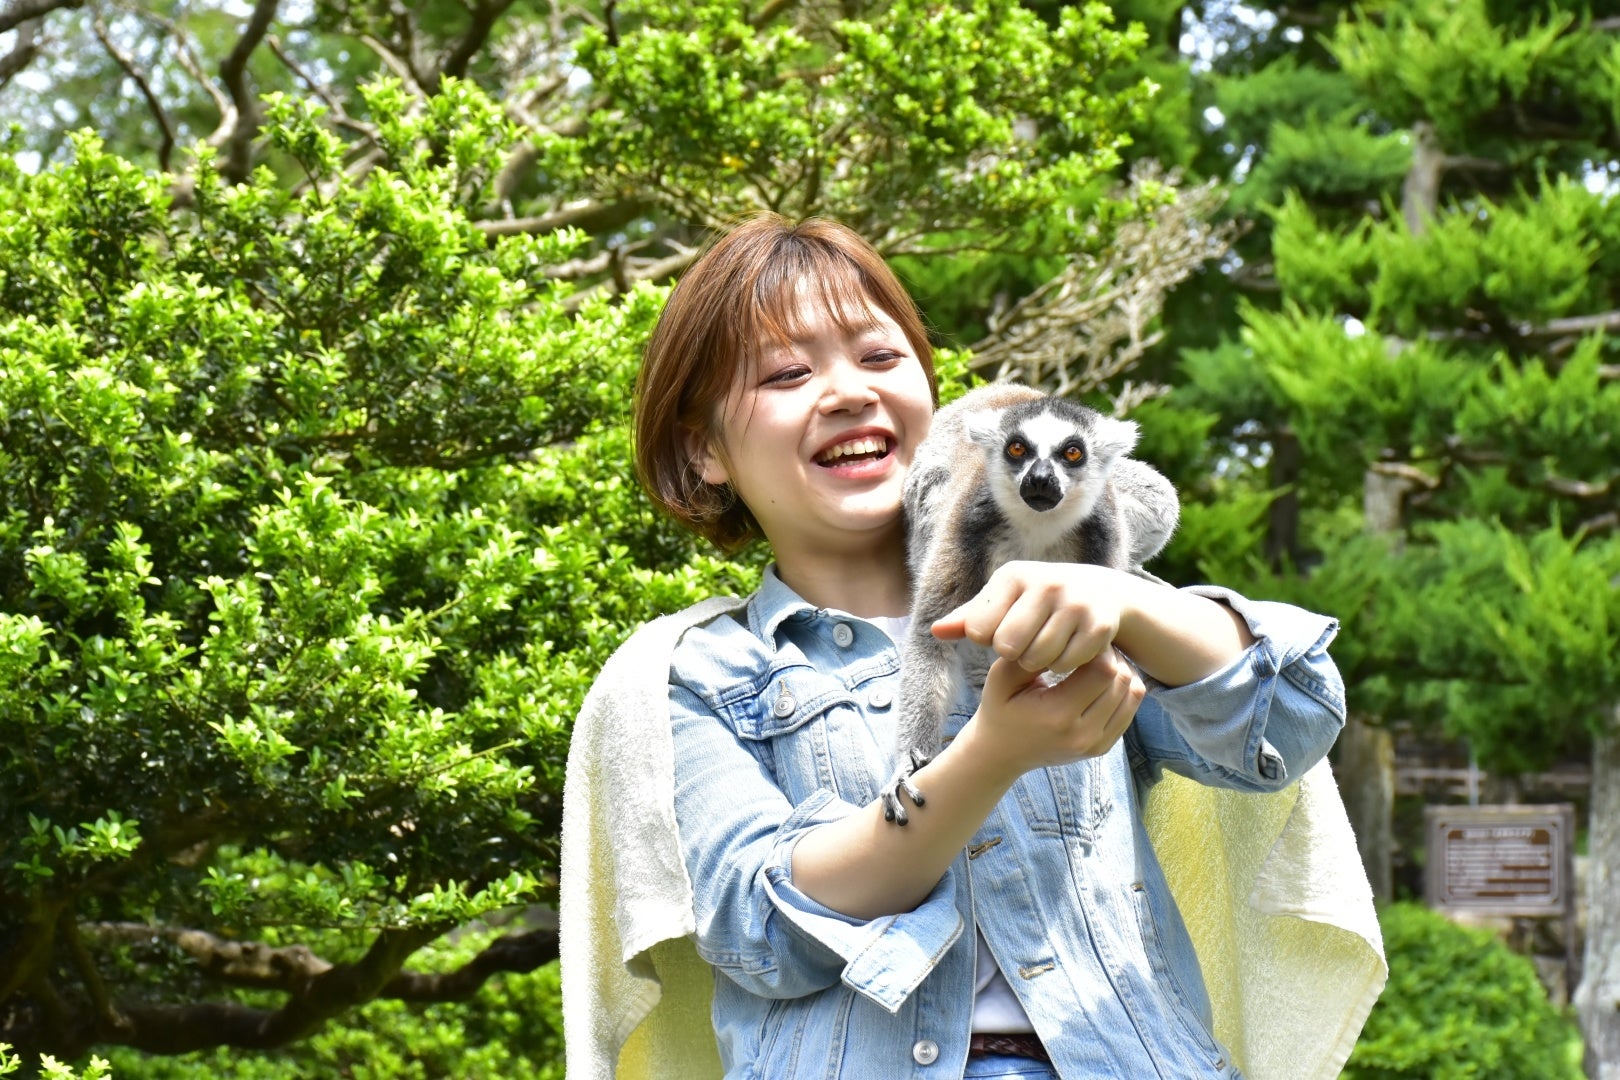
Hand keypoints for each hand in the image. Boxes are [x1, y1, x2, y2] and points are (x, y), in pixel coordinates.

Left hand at [930, 561, 1128, 675]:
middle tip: (1026, 644)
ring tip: (1045, 647)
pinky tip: (1068, 650)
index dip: (989, 640)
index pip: (979, 631)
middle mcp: (1045, 583)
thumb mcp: (1002, 602)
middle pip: (1007, 647)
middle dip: (1013, 654)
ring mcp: (1075, 602)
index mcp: (1013, 575)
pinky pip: (1066, 663)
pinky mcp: (1099, 623)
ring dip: (1038, 662)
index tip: (1003, 630)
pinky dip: (1064, 665)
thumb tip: (934, 631)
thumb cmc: (1036, 601)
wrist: (1100, 592)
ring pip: (1038, 658)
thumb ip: (968, 618)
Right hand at [963, 648, 1144, 775]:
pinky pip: (1130, 708)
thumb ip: (1029, 654)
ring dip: (1120, 670)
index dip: (1097, 647)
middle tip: (1091, 646)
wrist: (1000, 753)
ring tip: (1097, 661)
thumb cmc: (999, 708)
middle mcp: (1083, 734)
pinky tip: (1100, 679)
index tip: (1080, 639)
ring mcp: (1095, 744)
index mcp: (1058, 716)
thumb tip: (1061, 634)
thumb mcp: (1001, 677)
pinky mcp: (1103, 747)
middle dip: (1112, 656)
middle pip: (1122, 680)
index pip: (1103, 670)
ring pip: (1133, 693)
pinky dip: (1122, 688)